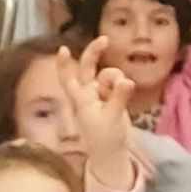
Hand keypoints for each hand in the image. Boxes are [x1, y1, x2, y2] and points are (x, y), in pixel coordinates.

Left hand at [56, 38, 137, 188]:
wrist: (113, 152)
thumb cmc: (105, 138)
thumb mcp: (113, 118)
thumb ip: (119, 98)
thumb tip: (127, 81)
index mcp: (81, 99)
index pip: (68, 79)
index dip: (64, 65)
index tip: (63, 49)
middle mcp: (88, 93)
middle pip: (88, 66)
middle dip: (95, 51)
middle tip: (105, 40)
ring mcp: (100, 93)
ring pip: (108, 74)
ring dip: (116, 78)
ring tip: (122, 92)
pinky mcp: (112, 96)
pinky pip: (118, 81)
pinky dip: (123, 84)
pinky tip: (126, 93)